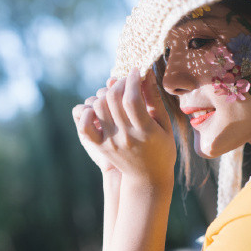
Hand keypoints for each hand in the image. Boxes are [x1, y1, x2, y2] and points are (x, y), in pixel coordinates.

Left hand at [75, 67, 175, 185]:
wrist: (147, 179)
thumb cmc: (162, 150)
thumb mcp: (165, 126)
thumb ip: (154, 100)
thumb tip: (145, 74)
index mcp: (145, 131)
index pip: (132, 98)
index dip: (132, 79)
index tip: (136, 71)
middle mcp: (126, 136)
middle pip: (113, 99)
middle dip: (119, 83)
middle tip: (126, 81)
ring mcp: (110, 142)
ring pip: (98, 107)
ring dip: (105, 95)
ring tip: (115, 95)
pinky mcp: (100, 147)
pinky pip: (85, 126)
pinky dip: (87, 112)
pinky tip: (98, 108)